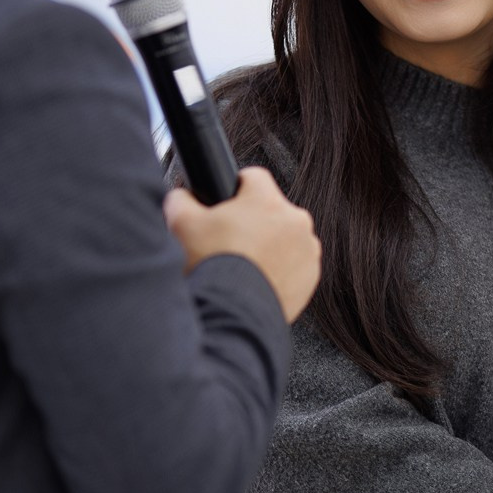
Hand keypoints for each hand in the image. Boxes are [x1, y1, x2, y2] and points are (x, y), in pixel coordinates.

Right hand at [164, 166, 321, 322]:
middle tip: (232, 241)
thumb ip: (182, 198)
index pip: (254, 177)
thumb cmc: (212, 269)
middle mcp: (295, 221)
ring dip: (270, 244)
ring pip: (286, 236)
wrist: (233, 315)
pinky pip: (296, 262)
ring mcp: (307, 249)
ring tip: (246, 263)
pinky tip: (259, 278)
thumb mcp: (181, 224)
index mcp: (267, 201)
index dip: (237, 189)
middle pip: (272, 209)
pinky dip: (281, 267)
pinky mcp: (311, 275)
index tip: (229, 203)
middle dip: (254, 221)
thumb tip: (184, 195)